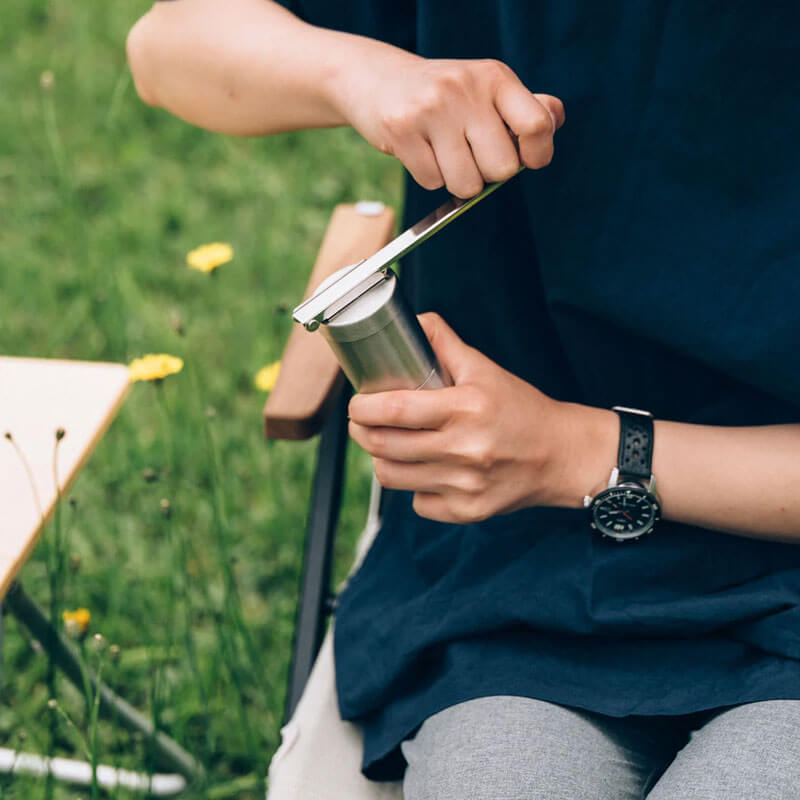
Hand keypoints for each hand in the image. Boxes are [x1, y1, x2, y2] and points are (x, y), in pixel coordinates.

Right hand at [332, 50, 564, 197]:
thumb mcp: (486, 89)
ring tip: (445, 154)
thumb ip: (525, 108)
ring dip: (458, 181)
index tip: (527, 159)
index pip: (537, 125)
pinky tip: (422, 152)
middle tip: (471, 155)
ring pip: (467, 184)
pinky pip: (432, 182)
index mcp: (495, 77)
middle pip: (502, 169)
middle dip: (488, 174)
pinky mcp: (402, 130)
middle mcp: (466, 88)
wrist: (378, 80)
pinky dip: (429, 177)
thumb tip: (553, 121)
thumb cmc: (445, 95)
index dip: (538, 154)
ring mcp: (432, 108)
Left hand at [348, 313, 610, 523]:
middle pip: (384, 446)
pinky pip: (418, 503)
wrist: (560, 455)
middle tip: (362, 423)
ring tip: (389, 445)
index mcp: (467, 408)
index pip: (395, 409)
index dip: (363, 407)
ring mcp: (466, 485)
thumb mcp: (485, 369)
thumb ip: (445, 344)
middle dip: (362, 432)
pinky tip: (426, 471)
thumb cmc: (520, 408)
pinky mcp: (468, 511)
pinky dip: (414, 487)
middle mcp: (465, 449)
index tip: (357, 403)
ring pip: (392, 477)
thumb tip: (415, 322)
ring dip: (382, 459)